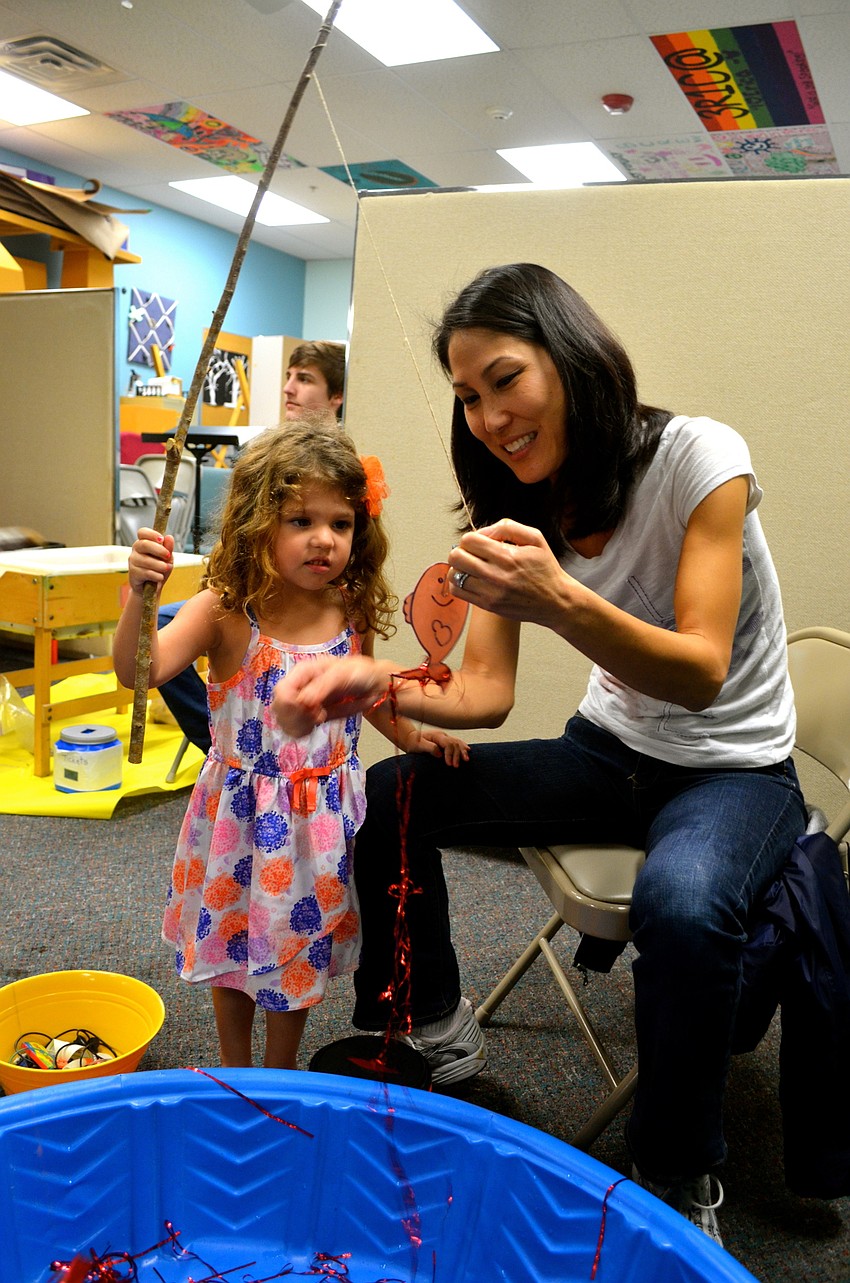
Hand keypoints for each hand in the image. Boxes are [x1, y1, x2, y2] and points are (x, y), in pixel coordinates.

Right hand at [128, 529, 173, 593]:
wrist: (152, 589)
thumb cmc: (159, 570)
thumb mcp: (167, 558)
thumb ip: (168, 548)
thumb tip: (169, 537)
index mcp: (143, 542)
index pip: (142, 532)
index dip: (152, 534)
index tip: (161, 539)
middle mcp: (136, 550)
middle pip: (144, 544)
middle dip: (159, 550)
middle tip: (168, 556)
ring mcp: (133, 561)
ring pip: (146, 560)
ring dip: (159, 565)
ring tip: (166, 568)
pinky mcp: (133, 573)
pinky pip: (146, 572)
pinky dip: (156, 575)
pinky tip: (160, 577)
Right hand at [272, 655, 389, 736]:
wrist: (371, 684)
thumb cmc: (359, 672)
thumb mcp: (343, 674)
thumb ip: (323, 686)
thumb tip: (304, 701)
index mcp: (302, 672)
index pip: (281, 690)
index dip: (292, 704)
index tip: (314, 709)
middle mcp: (297, 686)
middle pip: (279, 708)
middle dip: (297, 717)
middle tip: (319, 715)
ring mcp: (300, 702)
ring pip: (283, 721)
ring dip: (300, 725)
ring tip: (320, 718)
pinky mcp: (306, 715)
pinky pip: (293, 729)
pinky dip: (302, 731)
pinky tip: (316, 724)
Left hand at [409, 727, 469, 765]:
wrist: (410, 738)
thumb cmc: (413, 743)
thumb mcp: (418, 746)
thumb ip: (429, 748)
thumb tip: (440, 754)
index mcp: (437, 736)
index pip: (448, 744)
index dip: (450, 754)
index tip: (449, 764)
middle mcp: (443, 735)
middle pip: (454, 744)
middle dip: (457, 755)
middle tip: (456, 767)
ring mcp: (445, 738)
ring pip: (458, 742)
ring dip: (462, 751)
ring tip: (466, 760)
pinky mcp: (445, 741)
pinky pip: (457, 742)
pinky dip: (463, 746)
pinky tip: (468, 750)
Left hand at [448, 519, 568, 627]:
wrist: (555, 601)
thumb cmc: (545, 569)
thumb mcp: (535, 538)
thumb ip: (507, 527)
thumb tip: (483, 531)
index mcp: (507, 556)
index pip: (469, 541)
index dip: (471, 538)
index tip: (479, 543)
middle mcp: (497, 575)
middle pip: (456, 557)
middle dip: (461, 550)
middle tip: (471, 554)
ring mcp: (490, 593)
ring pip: (454, 575)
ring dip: (459, 567)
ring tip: (471, 567)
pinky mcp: (487, 605)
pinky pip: (458, 592)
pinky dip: (459, 583)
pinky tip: (471, 579)